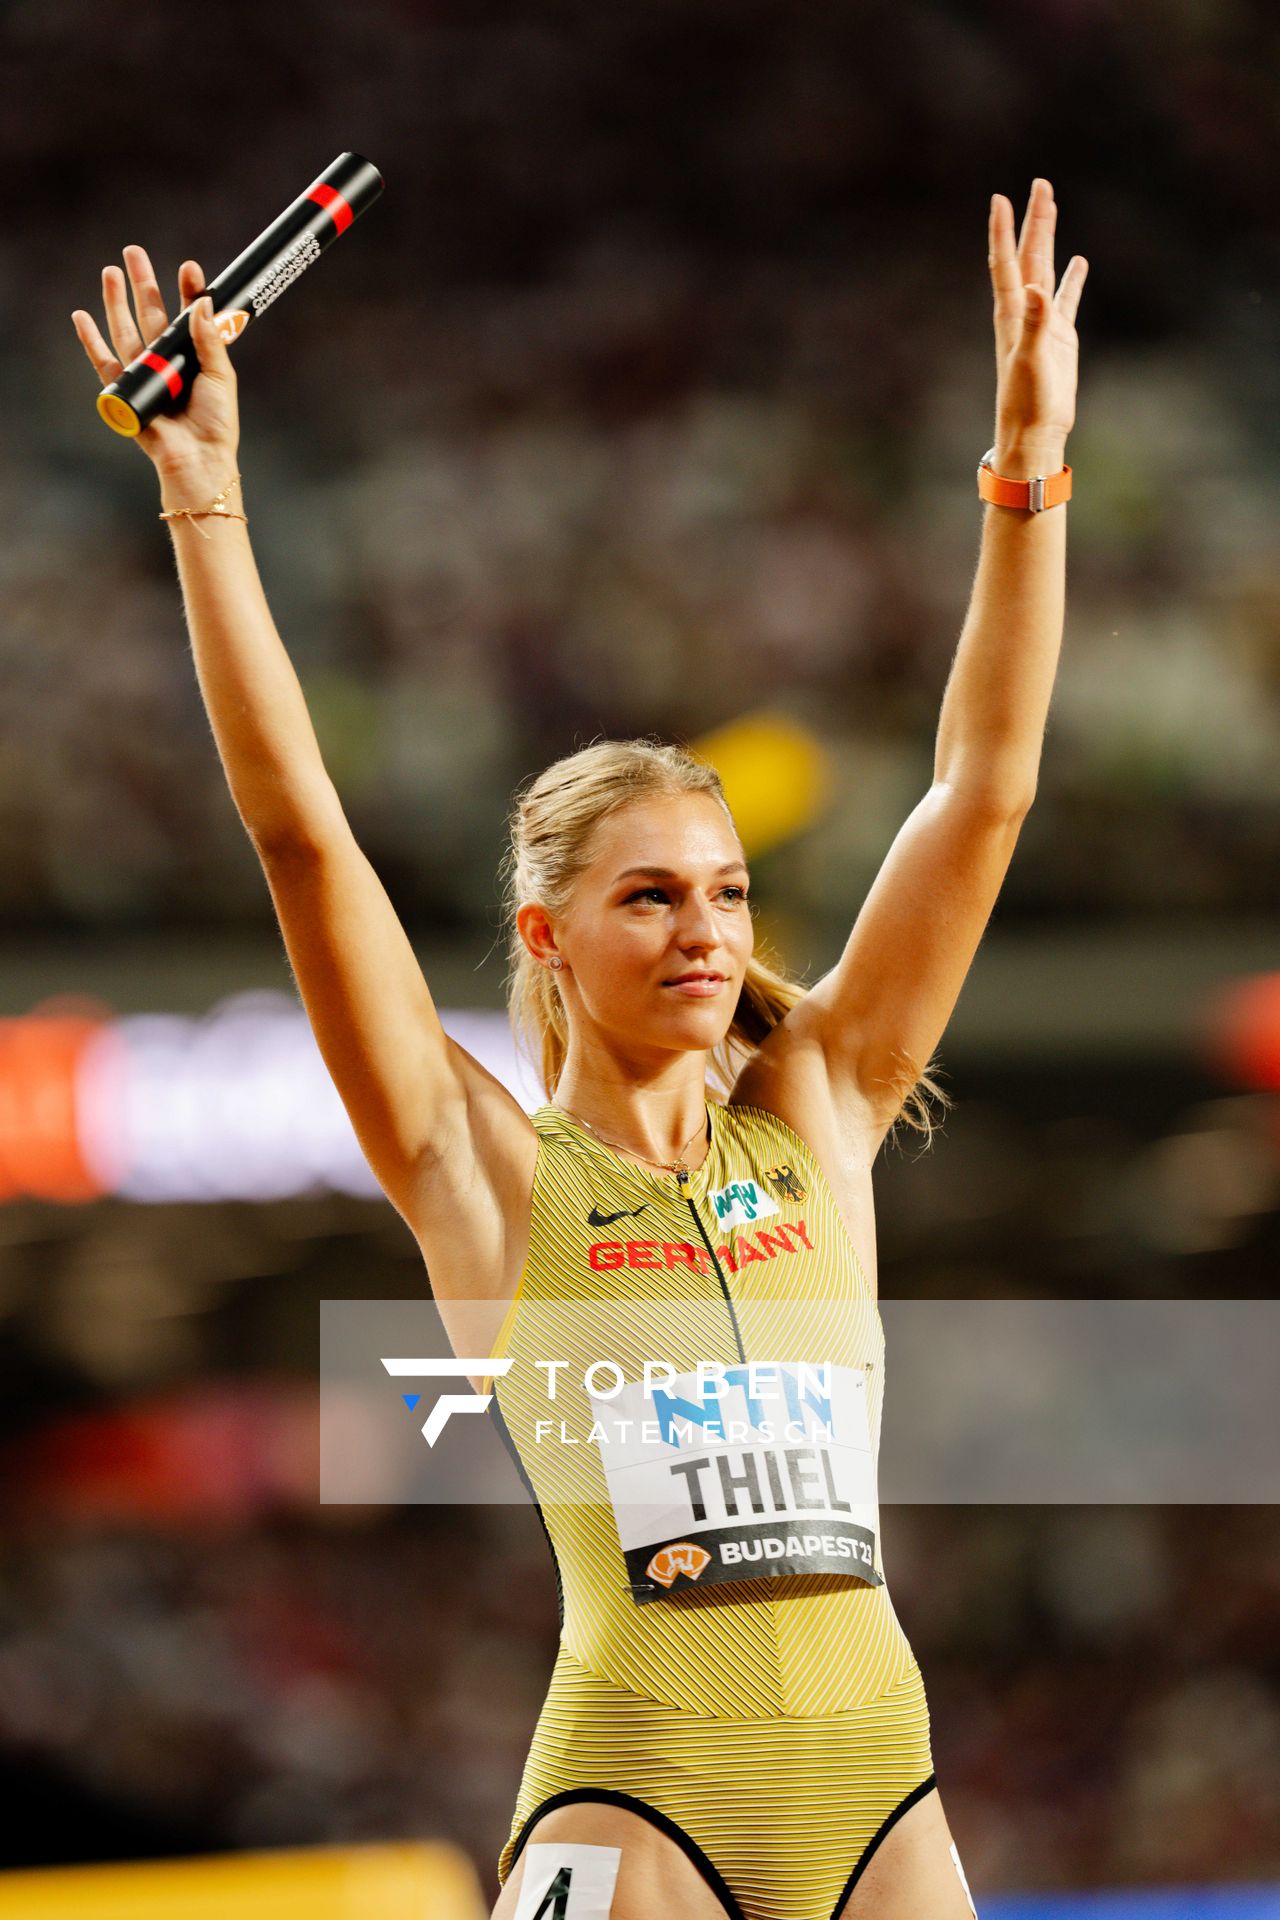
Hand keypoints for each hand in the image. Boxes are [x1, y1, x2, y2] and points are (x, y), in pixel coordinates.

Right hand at [71, 246, 239, 486]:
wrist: (198, 458)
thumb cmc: (216, 422)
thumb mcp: (221, 375)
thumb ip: (210, 338)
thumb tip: (201, 302)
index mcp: (194, 357)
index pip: (188, 316)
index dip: (187, 291)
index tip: (189, 268)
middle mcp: (167, 362)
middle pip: (151, 315)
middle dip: (142, 284)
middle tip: (133, 252)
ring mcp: (146, 375)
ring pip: (126, 330)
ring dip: (116, 301)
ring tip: (110, 271)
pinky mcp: (127, 392)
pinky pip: (104, 362)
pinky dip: (91, 341)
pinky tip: (82, 317)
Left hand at [988, 179, 1087, 478]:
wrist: (1035, 431)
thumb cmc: (1027, 402)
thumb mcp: (1031, 360)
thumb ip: (1034, 323)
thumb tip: (1035, 288)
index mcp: (1012, 314)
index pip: (1005, 263)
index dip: (1003, 231)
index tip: (1001, 198)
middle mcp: (1025, 312)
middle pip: (1028, 256)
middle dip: (1034, 220)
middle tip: (1040, 183)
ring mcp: (1043, 323)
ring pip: (1046, 269)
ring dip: (1048, 239)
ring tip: (1052, 207)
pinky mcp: (1060, 337)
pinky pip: (1066, 298)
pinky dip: (1072, 279)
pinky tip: (1078, 261)